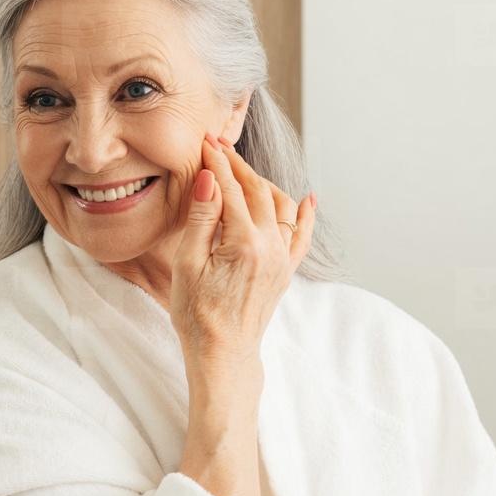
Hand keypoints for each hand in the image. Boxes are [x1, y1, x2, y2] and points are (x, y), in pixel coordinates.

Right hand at [169, 132, 316, 365]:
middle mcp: (271, 247)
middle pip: (258, 191)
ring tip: (242, 169)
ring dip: (263, 182)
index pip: (230, 189)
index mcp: (244, 242)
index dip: (216, 162)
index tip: (206, 141)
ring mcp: (283, 259)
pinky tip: (307, 199)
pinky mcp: (286, 271)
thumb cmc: (197, 315)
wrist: (223, 353)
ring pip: (280, 205)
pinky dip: (304, 215)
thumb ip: (202, 218)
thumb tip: (209, 178)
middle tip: (219, 146)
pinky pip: (302, 236)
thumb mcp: (188, 264)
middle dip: (238, 165)